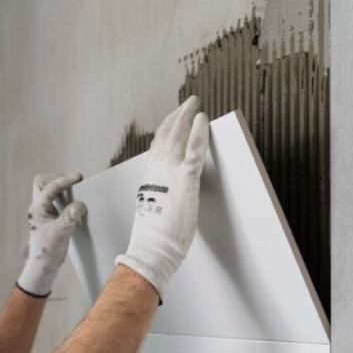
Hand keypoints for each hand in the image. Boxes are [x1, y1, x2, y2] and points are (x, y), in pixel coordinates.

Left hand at [17, 173, 86, 297]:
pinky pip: (56, 200)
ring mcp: (44, 212)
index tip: (78, 178)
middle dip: (58, 179)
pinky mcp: (51, 217)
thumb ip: (68, 218)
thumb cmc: (46, 252)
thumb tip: (79, 205)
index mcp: (37, 209)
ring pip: (48, 190)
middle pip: (42, 182)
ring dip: (62, 188)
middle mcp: (39, 208)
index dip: (64, 181)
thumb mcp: (59, 235)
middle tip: (73, 183)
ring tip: (75, 192)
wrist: (43, 266)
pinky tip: (75, 206)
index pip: (49, 188)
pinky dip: (66, 198)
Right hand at [115, 95, 208, 297]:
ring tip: (194, 104)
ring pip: (178, 137)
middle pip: (166, 136)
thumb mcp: (154, 212)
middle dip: (177, 117)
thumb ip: (160, 199)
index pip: (157, 147)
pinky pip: (193, 150)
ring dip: (186, 117)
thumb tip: (165, 200)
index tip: (172, 119)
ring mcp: (170, 174)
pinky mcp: (185, 180)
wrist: (152, 248)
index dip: (165, 130)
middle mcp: (156, 171)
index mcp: (149, 179)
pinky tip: (202, 120)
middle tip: (187, 103)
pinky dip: (198, 133)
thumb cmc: (154, 239)